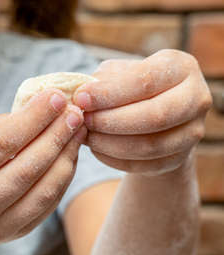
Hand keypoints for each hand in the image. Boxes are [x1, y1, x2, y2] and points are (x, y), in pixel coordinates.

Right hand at [0, 90, 85, 246]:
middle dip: (56, 136)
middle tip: (75, 112)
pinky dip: (63, 177)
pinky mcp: (13, 235)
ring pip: (43, 191)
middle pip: (26, 169)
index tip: (55, 96)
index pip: (1, 144)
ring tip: (77, 132)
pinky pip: (47, 205)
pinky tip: (68, 155)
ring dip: (66, 157)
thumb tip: (42, 110)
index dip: (33, 119)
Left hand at [74, 49, 211, 175]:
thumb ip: (102, 81)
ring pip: (150, 145)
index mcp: (180, 67)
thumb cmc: (129, 87)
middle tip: (83, 120)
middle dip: (111, 120)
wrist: (152, 115)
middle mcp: (196, 97)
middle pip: (154, 116)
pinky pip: (145, 165)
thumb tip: (81, 95)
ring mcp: (193, 131)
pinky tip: (96, 149)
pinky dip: (115, 159)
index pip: (144, 80)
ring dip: (110, 143)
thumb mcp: (117, 74)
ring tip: (86, 135)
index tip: (80, 98)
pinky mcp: (180, 158)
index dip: (109, 92)